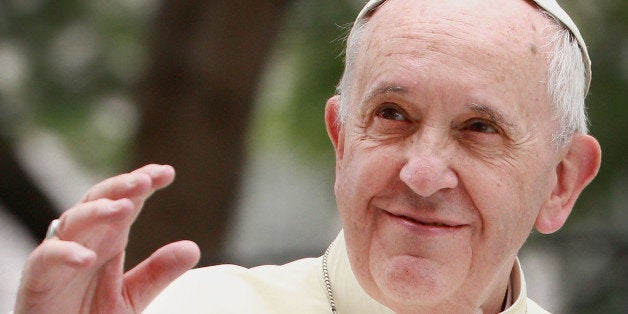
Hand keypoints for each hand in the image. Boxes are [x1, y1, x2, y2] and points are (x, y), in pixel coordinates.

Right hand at [14, 164, 200, 312]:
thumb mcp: (131, 296)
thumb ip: (157, 273)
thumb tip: (193, 248)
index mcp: (108, 238)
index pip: (126, 201)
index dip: (142, 184)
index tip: (166, 172)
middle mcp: (84, 239)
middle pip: (99, 200)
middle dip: (122, 187)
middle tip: (145, 180)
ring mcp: (60, 255)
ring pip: (74, 221)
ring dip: (98, 211)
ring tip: (124, 207)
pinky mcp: (38, 277)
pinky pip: (47, 258)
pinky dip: (66, 254)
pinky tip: (88, 258)